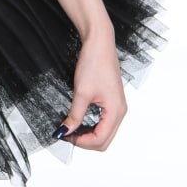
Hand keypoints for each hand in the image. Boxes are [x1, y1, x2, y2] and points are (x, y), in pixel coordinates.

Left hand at [55, 26, 126, 150]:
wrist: (99, 44)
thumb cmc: (94, 63)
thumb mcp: (81, 92)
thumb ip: (74, 115)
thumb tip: (65, 132)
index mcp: (116, 111)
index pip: (100, 140)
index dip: (81, 142)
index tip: (65, 136)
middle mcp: (120, 111)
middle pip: (105, 140)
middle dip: (86, 141)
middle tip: (67, 134)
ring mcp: (118, 107)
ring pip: (105, 133)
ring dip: (89, 135)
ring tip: (72, 129)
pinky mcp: (112, 101)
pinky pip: (105, 122)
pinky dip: (92, 126)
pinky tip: (80, 121)